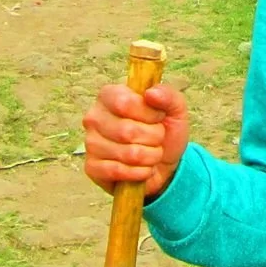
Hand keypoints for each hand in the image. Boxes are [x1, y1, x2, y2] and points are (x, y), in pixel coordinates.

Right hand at [81, 81, 188, 198]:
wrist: (163, 165)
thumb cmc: (164, 131)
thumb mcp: (174, 109)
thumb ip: (167, 95)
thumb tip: (150, 93)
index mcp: (110, 95)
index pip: (125, 103)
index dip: (149, 114)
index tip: (158, 117)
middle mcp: (94, 117)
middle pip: (127, 131)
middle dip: (153, 138)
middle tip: (157, 138)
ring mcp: (90, 143)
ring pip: (128, 154)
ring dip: (149, 156)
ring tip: (150, 152)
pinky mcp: (92, 167)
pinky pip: (119, 171)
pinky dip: (139, 172)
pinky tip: (142, 168)